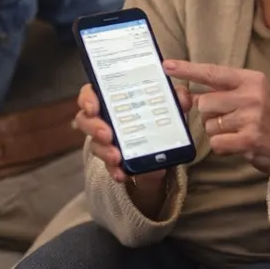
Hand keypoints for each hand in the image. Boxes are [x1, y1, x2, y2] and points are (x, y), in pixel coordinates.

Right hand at [74, 83, 192, 185]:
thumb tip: (183, 98)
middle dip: (94, 127)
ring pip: (95, 144)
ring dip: (104, 151)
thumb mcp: (169, 107)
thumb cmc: (159, 118)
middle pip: (86, 120)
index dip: (88, 98)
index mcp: (113, 99)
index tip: (93, 107)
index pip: (91, 93)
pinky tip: (122, 175)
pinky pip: (109, 166)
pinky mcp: (114, 160)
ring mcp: (107, 141)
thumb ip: (176, 99)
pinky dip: (115, 170)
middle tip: (107, 134)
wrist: (162, 151)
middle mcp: (105, 119)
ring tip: (116, 157)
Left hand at [163, 59, 269, 191]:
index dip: (188, 70)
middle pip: (205, 103)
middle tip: (229, 121)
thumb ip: (219, 94)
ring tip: (238, 133)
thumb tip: (184, 95)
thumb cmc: (266, 121)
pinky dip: (223, 147)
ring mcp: (252, 117)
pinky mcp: (250, 139)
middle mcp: (252, 95)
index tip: (167, 65)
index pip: (213, 73)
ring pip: (209, 125)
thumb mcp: (248, 99)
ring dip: (218, 133)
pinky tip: (238, 145)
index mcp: (251, 80)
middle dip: (210, 115)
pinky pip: (216, 143)